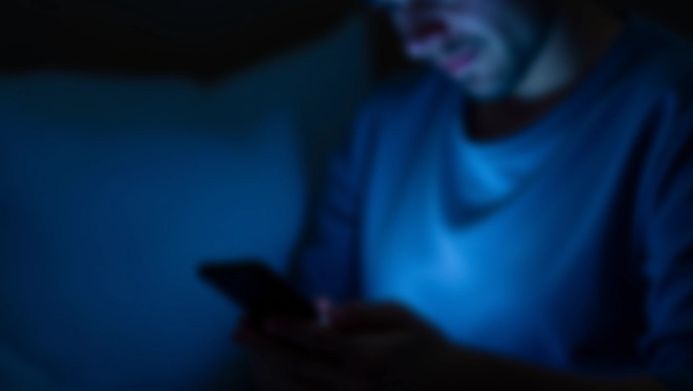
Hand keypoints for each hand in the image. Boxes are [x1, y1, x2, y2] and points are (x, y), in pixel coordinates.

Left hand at [234, 300, 458, 390]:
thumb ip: (362, 312)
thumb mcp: (402, 316)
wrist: (454, 389)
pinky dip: (287, 387)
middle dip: (266, 347)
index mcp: (368, 357)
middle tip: (239, 331)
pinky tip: (272, 372)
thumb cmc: (427, 346)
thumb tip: (324, 310)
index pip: (317, 340)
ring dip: (269, 368)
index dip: (288, 327)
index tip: (264, 316)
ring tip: (249, 349)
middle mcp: (355, 386)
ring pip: (298, 388)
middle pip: (299, 365)